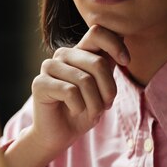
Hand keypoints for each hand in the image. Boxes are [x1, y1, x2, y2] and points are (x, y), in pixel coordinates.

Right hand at [30, 25, 129, 154]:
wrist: (61, 135)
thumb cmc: (84, 111)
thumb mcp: (103, 86)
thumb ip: (108, 64)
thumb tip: (123, 36)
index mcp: (79, 51)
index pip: (98, 32)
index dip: (115, 45)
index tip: (126, 62)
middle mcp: (63, 55)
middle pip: (97, 62)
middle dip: (108, 89)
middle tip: (107, 106)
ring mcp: (49, 67)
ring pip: (84, 80)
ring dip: (95, 103)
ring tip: (93, 112)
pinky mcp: (40, 83)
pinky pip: (70, 91)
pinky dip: (79, 107)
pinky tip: (75, 111)